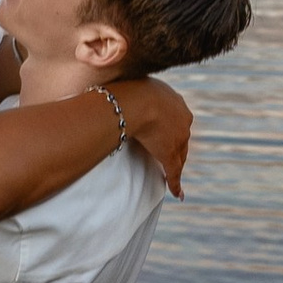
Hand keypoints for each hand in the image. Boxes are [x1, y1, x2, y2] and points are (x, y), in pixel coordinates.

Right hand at [114, 76, 191, 196]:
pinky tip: (178, 194)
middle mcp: (181, 116)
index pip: (175, 118)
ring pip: (179, 155)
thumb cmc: (127, 90)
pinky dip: (176, 184)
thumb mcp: (127, 87)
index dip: (170, 128)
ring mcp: (177, 136)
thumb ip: (121, 95)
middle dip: (176, 147)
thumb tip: (102, 94)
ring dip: (174, 166)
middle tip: (168, 156)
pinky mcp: (170, 153)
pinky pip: (174, 172)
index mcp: (172, 99)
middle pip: (181, 137)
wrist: (136, 101)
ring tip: (171, 176)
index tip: (164, 133)